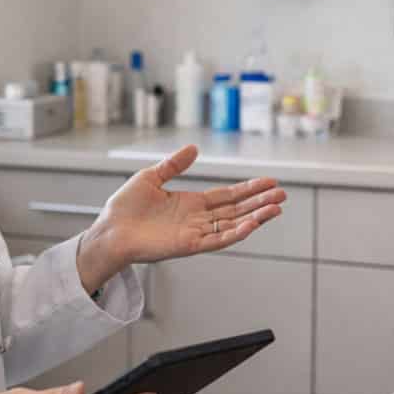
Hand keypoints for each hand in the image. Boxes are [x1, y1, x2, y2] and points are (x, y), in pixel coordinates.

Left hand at [77, 145, 285, 289]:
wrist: (110, 230)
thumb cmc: (124, 207)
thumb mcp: (151, 177)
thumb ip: (174, 165)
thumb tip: (194, 148)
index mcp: (191, 203)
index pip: (227, 196)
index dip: (249, 189)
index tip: (270, 182)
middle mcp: (197, 219)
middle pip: (237, 209)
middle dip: (260, 202)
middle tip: (283, 194)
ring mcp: (195, 233)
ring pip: (233, 224)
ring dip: (256, 217)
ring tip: (277, 208)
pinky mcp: (189, 245)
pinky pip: (218, 239)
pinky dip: (236, 233)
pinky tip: (253, 224)